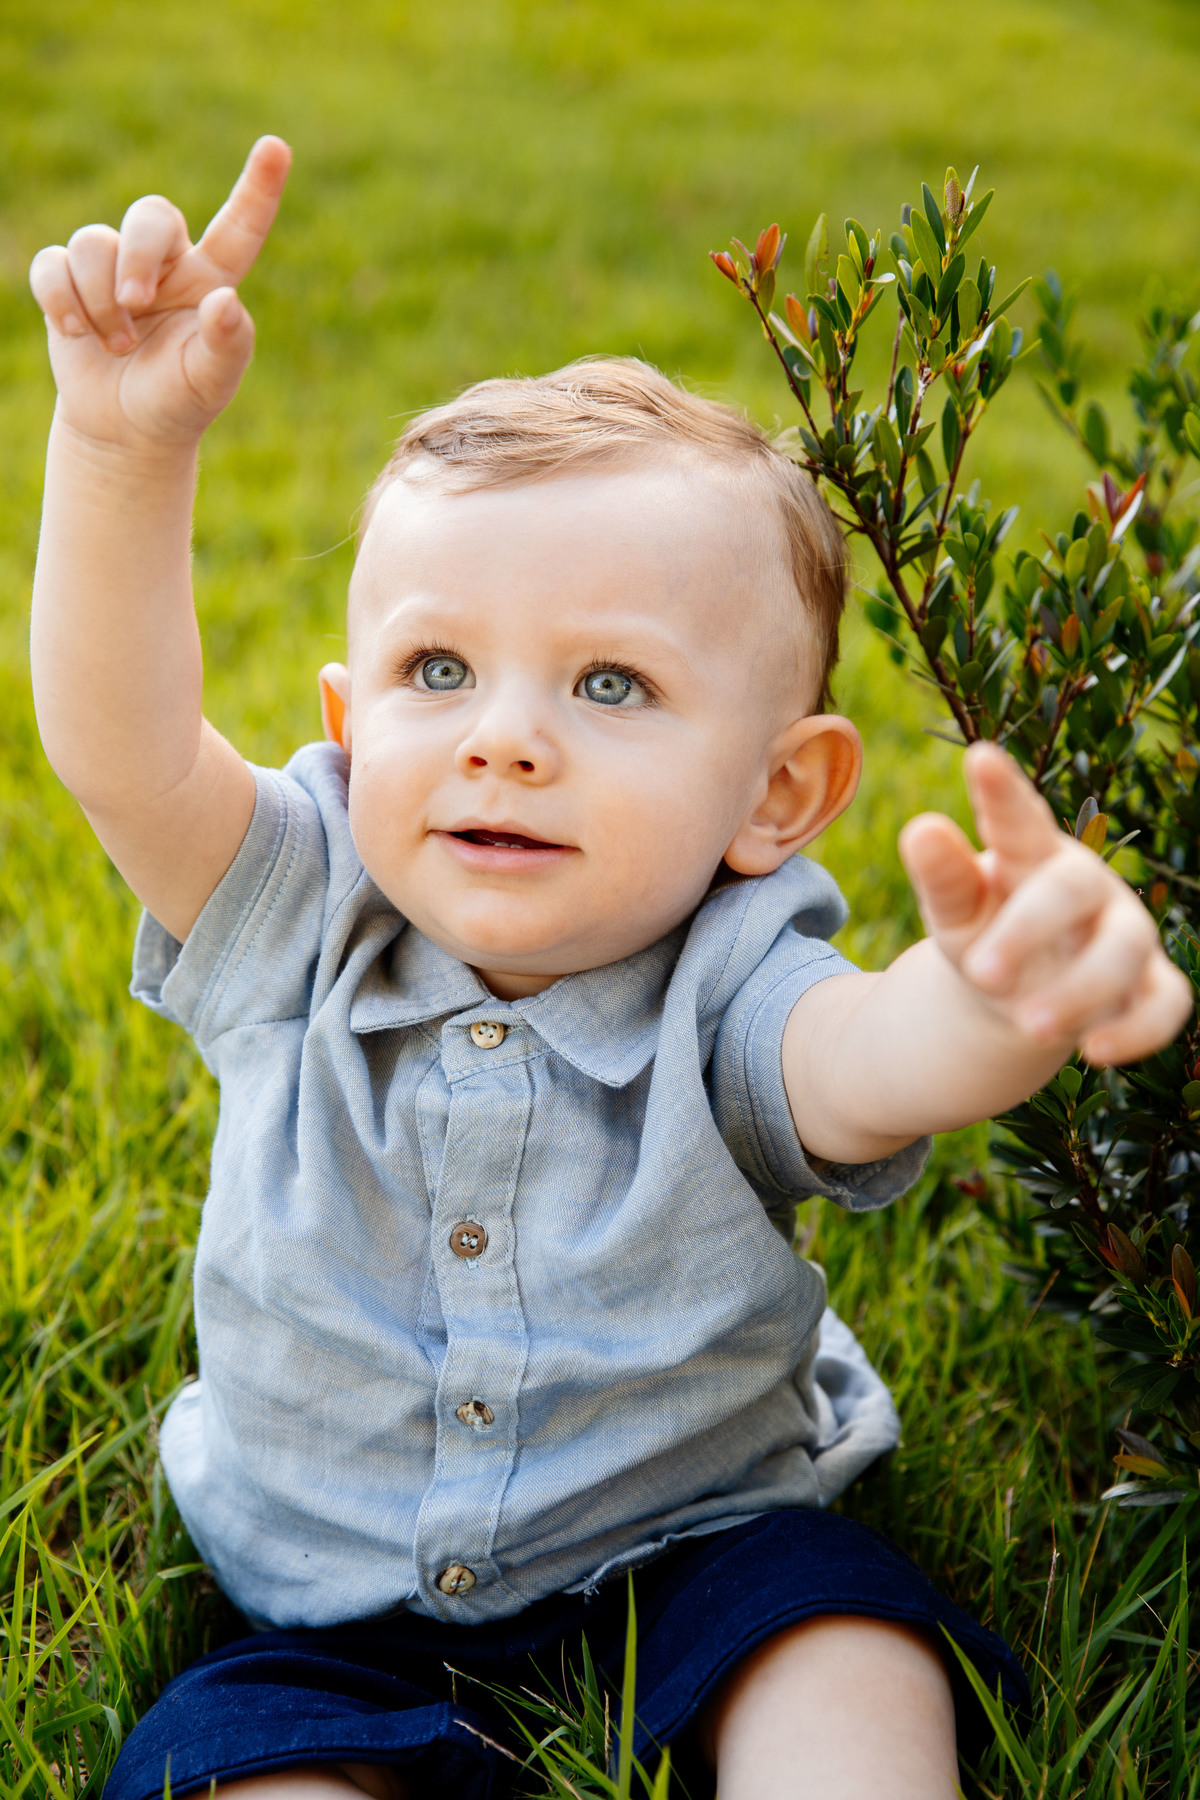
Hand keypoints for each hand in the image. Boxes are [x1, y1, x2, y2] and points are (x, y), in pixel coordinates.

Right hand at [29, 136, 290, 452]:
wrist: (126, 429)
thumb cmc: (179, 400)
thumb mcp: (210, 381)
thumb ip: (225, 342)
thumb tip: (226, 302)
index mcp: (211, 278)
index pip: (239, 226)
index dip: (259, 187)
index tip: (277, 148)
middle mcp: (165, 261)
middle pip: (150, 214)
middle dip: (137, 257)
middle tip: (136, 304)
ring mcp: (113, 266)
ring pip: (94, 242)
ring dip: (101, 300)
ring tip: (118, 345)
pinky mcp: (69, 279)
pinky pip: (53, 263)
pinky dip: (61, 300)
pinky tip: (77, 333)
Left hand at [898, 742, 1192, 1065]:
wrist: (1020, 994)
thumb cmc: (986, 932)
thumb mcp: (955, 912)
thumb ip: (942, 877)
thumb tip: (920, 829)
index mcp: (1029, 855)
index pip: (1017, 819)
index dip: (1002, 792)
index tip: (979, 757)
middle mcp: (1086, 886)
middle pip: (1073, 887)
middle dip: (1029, 929)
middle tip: (980, 974)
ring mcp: (1124, 933)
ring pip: (1125, 948)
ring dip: (1080, 989)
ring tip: (1029, 1025)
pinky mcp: (1149, 986)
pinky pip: (1165, 1003)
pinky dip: (1138, 1031)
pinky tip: (1095, 1054)